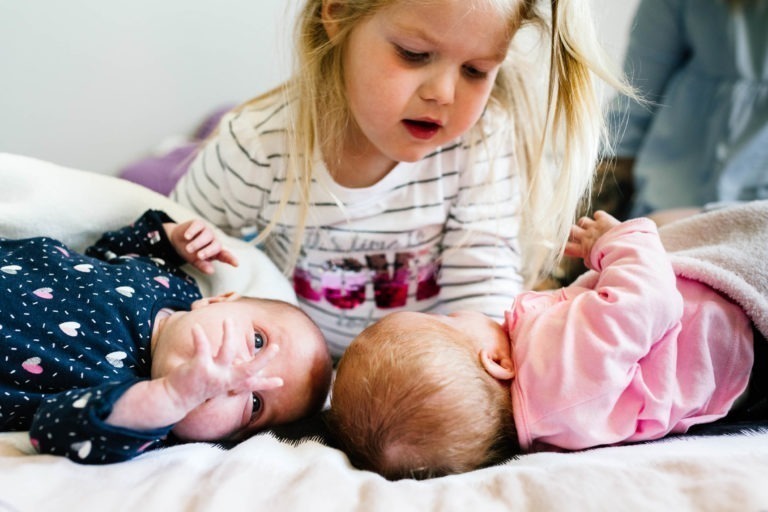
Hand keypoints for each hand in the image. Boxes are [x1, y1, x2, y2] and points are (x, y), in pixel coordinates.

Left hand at [162, 319, 282, 413]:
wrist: (175, 398)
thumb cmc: (203, 387)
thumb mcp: (224, 385)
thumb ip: (243, 381)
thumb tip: (260, 380)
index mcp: (231, 383)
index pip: (253, 383)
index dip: (267, 384)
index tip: (281, 381)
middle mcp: (225, 379)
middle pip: (249, 369)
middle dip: (264, 359)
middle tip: (276, 346)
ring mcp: (213, 374)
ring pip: (227, 352)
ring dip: (229, 335)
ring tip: (228, 320)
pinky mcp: (199, 367)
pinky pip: (202, 347)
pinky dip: (200, 336)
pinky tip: (196, 327)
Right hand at [166, 219, 238, 273]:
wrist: (176, 241)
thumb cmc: (189, 252)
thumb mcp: (195, 261)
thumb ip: (203, 266)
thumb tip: (211, 271)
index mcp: (215, 252)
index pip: (225, 255)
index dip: (230, 259)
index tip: (236, 264)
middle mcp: (213, 241)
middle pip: (216, 245)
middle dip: (208, 251)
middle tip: (199, 256)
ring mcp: (207, 231)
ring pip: (207, 236)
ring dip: (197, 243)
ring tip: (188, 249)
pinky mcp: (199, 224)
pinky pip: (198, 226)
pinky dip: (192, 231)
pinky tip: (187, 237)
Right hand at [563, 210, 619, 269]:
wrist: (625, 250)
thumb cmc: (611, 261)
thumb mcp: (596, 266)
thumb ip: (589, 261)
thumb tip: (586, 259)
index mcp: (583, 250)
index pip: (565, 247)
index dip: (562, 245)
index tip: (562, 245)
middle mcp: (586, 236)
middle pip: (570, 230)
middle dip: (573, 232)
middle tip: (579, 235)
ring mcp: (594, 227)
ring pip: (582, 221)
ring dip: (586, 224)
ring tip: (592, 228)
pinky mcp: (604, 219)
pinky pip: (598, 214)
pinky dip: (599, 217)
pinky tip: (603, 221)